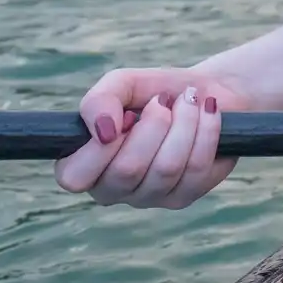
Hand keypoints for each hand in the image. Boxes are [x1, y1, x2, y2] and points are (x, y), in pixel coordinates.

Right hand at [54, 68, 257, 209]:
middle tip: (164, 100)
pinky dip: (206, 131)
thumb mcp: (121, 84)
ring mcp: (149, 198)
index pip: (75, 177)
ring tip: (189, 100)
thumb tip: (104, 131)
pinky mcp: (185, 196)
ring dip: (184, 123)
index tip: (127, 114)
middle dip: (154, 124)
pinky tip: (207, 112)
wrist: (202, 91)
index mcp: (84, 166)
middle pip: (128, 170)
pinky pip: (197, 169)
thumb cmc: (153, 91)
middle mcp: (112, 189)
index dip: (102, 145)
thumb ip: (100, 100)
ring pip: (166, 169)